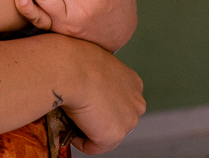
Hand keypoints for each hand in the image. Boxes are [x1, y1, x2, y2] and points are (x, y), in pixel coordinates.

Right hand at [60, 38, 145, 154]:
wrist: (72, 69)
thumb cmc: (77, 61)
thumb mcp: (95, 66)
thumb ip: (99, 81)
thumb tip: (86, 91)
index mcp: (134, 83)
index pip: (121, 103)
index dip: (103, 107)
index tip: (88, 107)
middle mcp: (137, 102)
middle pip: (117, 121)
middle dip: (99, 122)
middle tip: (79, 118)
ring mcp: (128, 121)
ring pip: (107, 135)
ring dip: (90, 131)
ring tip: (73, 122)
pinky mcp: (113, 135)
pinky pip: (93, 147)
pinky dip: (81, 142)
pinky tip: (71, 130)